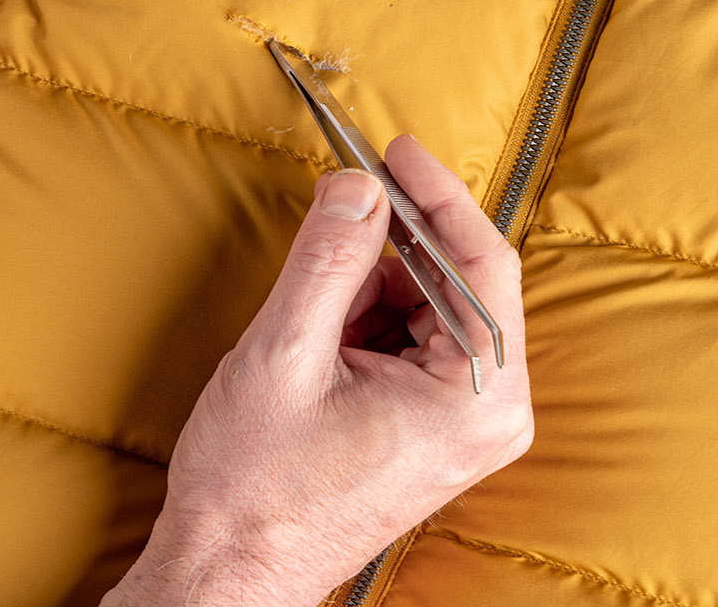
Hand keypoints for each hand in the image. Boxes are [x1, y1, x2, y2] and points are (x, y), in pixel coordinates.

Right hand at [105, 135, 531, 605]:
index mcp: (475, 400)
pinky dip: (363, 321)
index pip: (483, 264)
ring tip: (309, 326)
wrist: (230, 569)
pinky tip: (319, 345)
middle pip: (455, 283)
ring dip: (366, 290)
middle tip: (327, 229)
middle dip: (385, 252)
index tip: (397, 151)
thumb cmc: (257, 489)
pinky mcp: (431, 427)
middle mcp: (487, 414)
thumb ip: (328, 259)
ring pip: (426, 307)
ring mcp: (462, 423)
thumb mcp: (285, 354)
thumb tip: (358, 185)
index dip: (437, 197)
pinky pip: (411, 340)